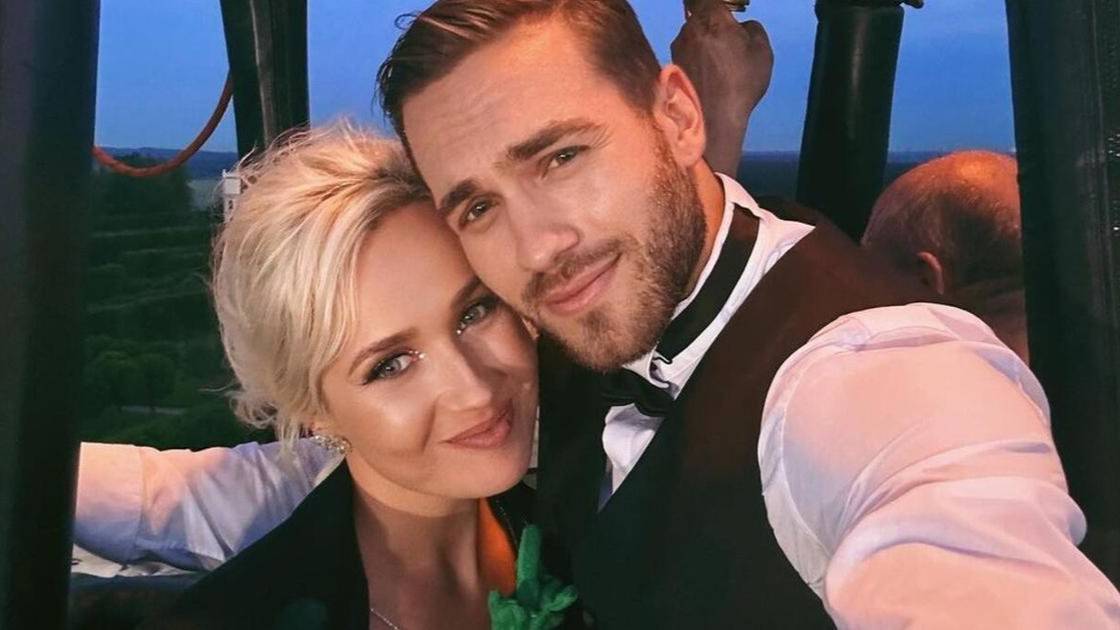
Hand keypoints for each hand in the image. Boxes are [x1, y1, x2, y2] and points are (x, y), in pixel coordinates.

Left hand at [672, 0, 772, 173]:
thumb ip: (752, 29)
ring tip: (719, 66)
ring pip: (691, 37)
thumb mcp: (762, 51)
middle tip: (728, 43)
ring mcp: (677, 48)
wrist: (712, 120)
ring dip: (703, 44)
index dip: (720, 5)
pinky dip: (695, 61)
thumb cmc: (740, 84)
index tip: (729, 14)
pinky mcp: (671, 66)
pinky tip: (707, 77)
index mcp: (711, 18)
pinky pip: (686, 55)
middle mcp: (688, 29)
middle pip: (699, 16)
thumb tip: (741, 27)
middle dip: (712, 25)